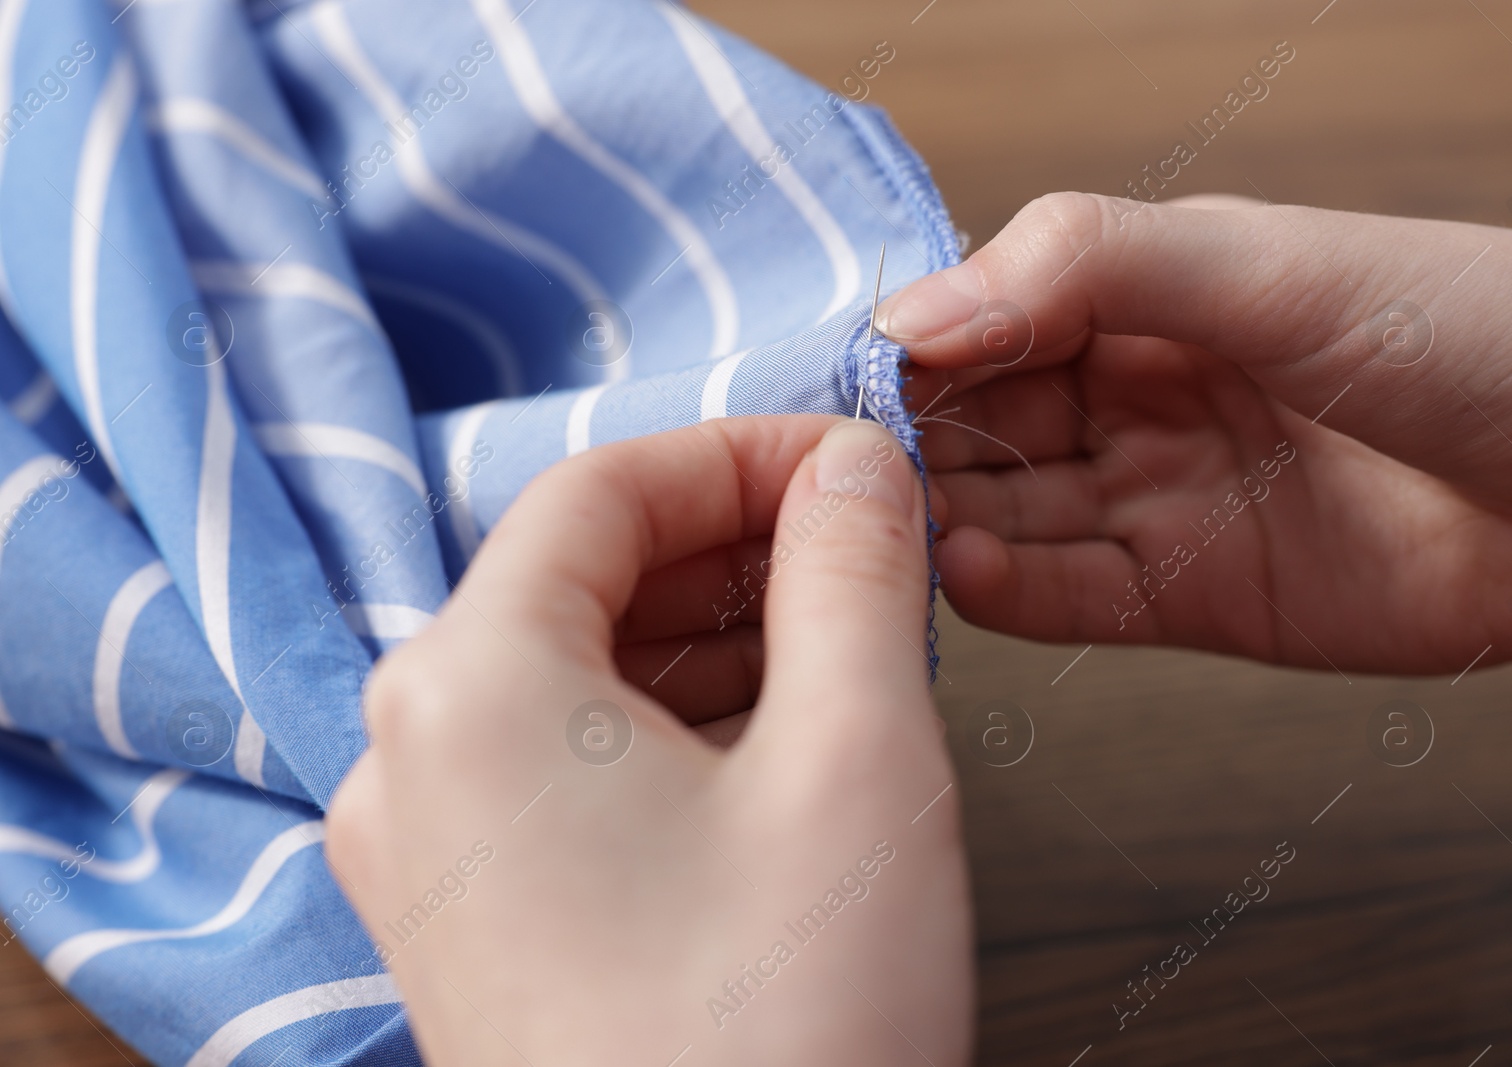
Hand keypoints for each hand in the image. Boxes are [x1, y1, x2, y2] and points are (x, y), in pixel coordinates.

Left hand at [326, 416, 971, 1065]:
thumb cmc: (788, 1029)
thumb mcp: (855, 760)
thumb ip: (851, 574)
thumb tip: (855, 466)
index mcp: (470, 688)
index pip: (597, 492)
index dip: (737, 453)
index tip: (853, 459)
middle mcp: (411, 760)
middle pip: (577, 580)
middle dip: (733, 547)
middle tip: (868, 550)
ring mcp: (426, 855)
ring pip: (576, 678)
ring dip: (712, 637)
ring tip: (848, 641)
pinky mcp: (468, 928)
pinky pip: (564, 773)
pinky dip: (671, 729)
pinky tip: (779, 742)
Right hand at [881, 193, 1511, 672]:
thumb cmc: (1473, 335)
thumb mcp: (1259, 262)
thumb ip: (1081, 268)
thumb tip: (917, 314)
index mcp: (1152, 294)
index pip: (990, 313)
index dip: (919, 340)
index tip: (851, 370)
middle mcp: (1144, 396)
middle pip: (985, 418)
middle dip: (913, 436)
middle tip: (843, 462)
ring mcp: (1162, 499)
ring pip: (1012, 508)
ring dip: (944, 515)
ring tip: (885, 522)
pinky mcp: (1189, 597)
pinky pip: (1067, 597)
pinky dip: (1006, 589)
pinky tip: (962, 568)